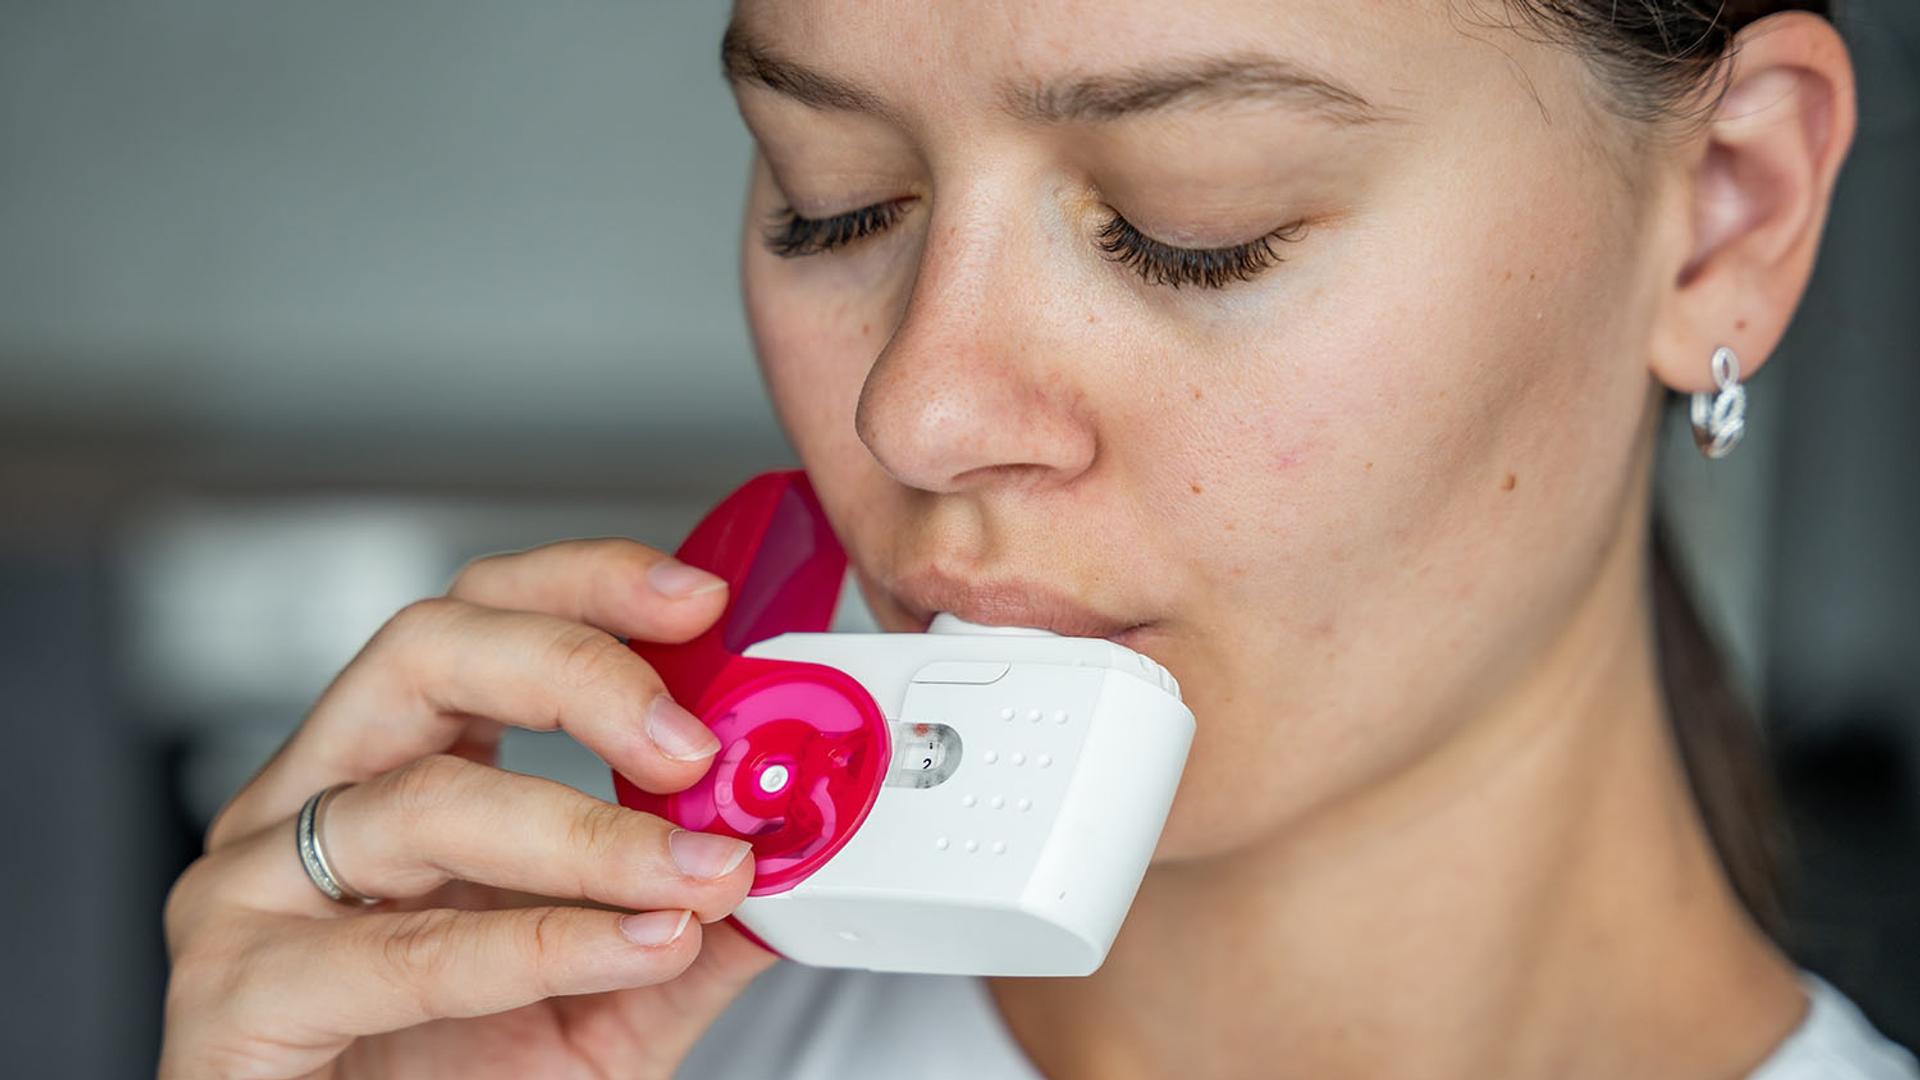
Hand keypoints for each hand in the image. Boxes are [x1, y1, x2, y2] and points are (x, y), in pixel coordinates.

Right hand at [160, 540, 778, 1078]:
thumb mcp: (607, 996)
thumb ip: (690, 916)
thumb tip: (799, 853)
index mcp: (391, 771)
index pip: (480, 619)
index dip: (584, 586)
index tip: (698, 602)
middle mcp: (311, 805)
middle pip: (427, 650)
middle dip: (578, 670)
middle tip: (690, 741)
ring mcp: (253, 892)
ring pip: (423, 800)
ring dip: (586, 833)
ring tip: (696, 874)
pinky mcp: (234, 995)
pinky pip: (402, 951)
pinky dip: (539, 945)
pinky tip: (632, 948)